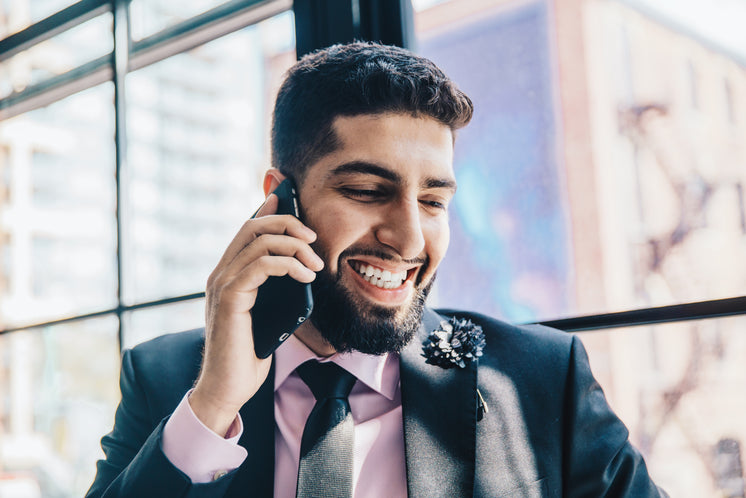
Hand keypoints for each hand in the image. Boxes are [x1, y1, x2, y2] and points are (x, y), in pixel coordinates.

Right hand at [190, 194, 323, 435]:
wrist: (228, 387)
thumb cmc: (249, 354)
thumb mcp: (268, 313)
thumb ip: (275, 288)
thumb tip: (299, 266)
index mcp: (228, 275)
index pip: (246, 230)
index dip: (269, 211)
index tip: (291, 202)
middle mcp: (220, 274)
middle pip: (252, 227)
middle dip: (287, 224)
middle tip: (313, 238)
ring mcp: (222, 284)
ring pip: (258, 242)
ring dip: (294, 246)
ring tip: (316, 264)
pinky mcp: (230, 298)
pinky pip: (260, 265)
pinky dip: (287, 265)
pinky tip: (305, 276)